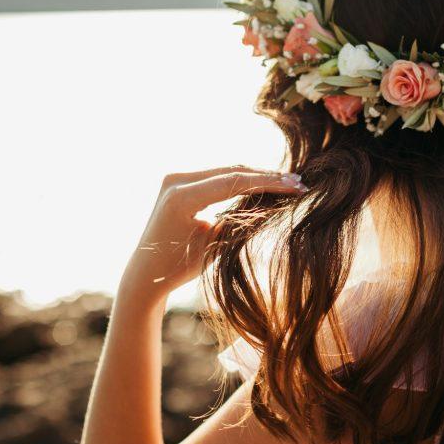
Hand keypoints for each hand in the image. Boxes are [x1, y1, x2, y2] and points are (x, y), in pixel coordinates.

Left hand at [120, 166, 307, 303]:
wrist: (145, 272)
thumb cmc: (178, 267)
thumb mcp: (214, 246)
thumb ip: (237, 220)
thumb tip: (268, 203)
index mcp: (181, 197)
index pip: (234, 181)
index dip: (269, 182)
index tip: (296, 186)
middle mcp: (176, 180)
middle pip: (232, 171)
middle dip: (266, 176)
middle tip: (298, 183)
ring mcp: (176, 178)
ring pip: (225, 171)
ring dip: (255, 176)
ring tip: (286, 183)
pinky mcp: (179, 182)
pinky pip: (215, 177)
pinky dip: (239, 180)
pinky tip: (262, 184)